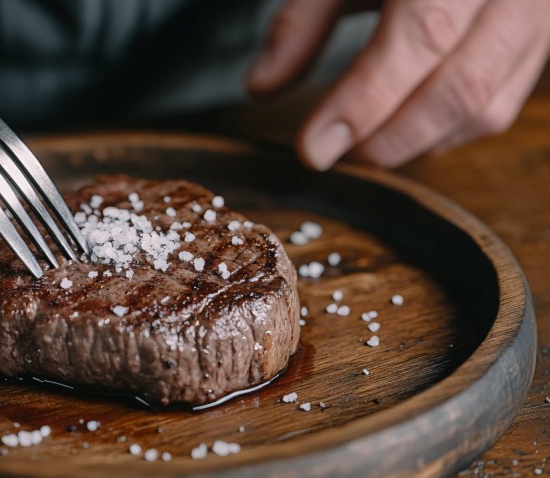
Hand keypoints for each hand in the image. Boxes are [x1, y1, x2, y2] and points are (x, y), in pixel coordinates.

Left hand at [248, 0, 549, 168]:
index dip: (364, 102)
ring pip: (484, 109)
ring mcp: (535, 20)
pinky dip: (442, 135)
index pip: (420, 38)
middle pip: (459, 88)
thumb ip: (301, 25)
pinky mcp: (537, 47)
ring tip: (358, 144)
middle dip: (386, 139)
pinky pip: (498, 110)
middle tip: (330, 153)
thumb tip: (259, 88)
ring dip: (413, 144)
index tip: (312, 149)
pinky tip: (399, 131)